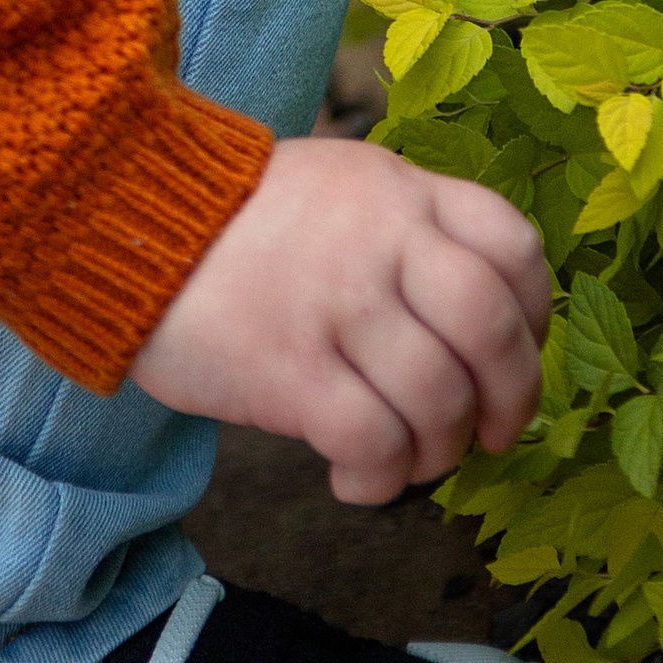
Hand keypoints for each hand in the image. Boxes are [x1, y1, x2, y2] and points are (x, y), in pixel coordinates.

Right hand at [130, 136, 550, 503]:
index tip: (518, 352)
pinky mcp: (290, 371)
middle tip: (492, 432)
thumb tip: (477, 318)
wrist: (129, 216)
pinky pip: (374, 444)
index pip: (513, 245)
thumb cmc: (241, 214)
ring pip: (440, 399)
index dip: (534, 313)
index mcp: (403, 189)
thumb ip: (407, 227)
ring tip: (411, 459)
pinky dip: (382, 480)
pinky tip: (357, 480)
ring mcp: (338, 304)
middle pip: (493, 327)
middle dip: (512, 397)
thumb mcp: (342, 181)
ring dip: (441, 450)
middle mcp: (383, 240)